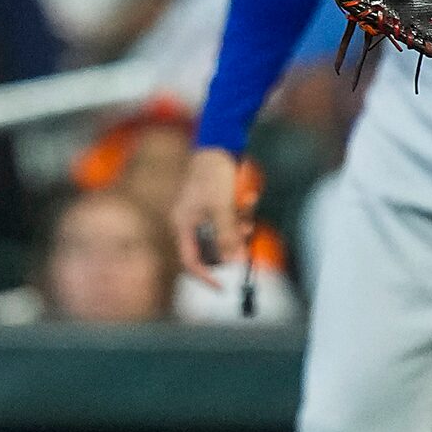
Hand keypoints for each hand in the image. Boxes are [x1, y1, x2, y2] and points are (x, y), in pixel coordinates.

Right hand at [172, 146, 258, 283]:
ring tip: (248, 203)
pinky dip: (241, 212)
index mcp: (183, 225)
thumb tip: (233, 260)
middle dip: (232, 241)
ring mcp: (204, 213)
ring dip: (241, 223)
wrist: (219, 144)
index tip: (222, 287)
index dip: (205, 277)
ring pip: (226, 233)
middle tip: (247, 231)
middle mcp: (190, 222)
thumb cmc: (214, 175)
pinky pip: (231, 219)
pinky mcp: (216, 204)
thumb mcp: (222, 208)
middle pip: (213, 247)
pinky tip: (248, 196)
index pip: (190, 261)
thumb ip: (227, 236)